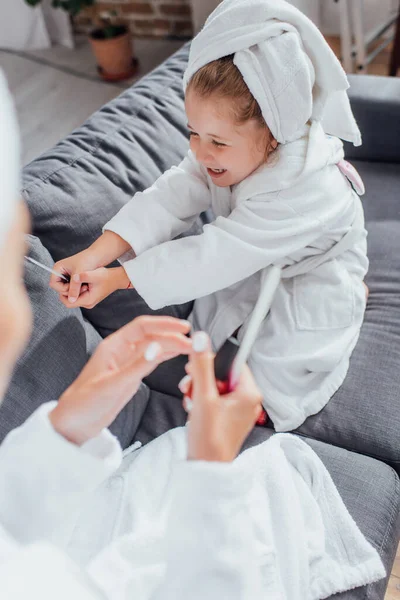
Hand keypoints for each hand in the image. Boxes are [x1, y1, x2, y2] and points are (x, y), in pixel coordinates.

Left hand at [49, 316, 191, 444]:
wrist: (73, 424)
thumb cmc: (85, 403)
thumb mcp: (113, 385)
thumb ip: (137, 366)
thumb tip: (158, 347)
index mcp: (113, 346)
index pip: (142, 326)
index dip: (164, 324)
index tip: (184, 328)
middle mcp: (121, 351)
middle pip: (151, 336)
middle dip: (172, 336)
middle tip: (193, 342)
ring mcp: (126, 363)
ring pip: (153, 347)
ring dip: (171, 345)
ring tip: (191, 347)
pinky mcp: (130, 376)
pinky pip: (151, 360)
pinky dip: (166, 356)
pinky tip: (178, 354)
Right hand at [50, 249, 99, 301]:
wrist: (98, 256)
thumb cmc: (88, 261)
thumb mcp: (79, 275)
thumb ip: (74, 288)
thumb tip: (70, 301)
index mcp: (58, 268)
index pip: (53, 284)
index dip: (62, 289)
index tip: (73, 288)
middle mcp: (60, 272)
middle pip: (59, 288)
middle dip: (69, 290)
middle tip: (80, 288)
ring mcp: (66, 275)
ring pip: (66, 288)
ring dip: (74, 290)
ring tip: (84, 287)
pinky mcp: (72, 278)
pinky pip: (72, 287)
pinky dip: (77, 288)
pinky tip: (85, 286)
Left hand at [58, 267, 129, 309]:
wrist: (117, 279)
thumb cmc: (106, 277)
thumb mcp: (92, 275)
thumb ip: (81, 277)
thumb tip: (72, 278)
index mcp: (87, 300)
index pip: (68, 303)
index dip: (63, 294)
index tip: (66, 283)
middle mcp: (87, 304)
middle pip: (70, 301)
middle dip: (68, 291)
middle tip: (72, 280)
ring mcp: (89, 302)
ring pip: (74, 298)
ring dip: (73, 289)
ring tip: (78, 280)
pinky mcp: (90, 298)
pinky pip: (79, 295)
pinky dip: (77, 289)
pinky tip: (82, 281)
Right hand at [180, 332, 262, 462]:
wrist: (206, 470)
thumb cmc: (209, 438)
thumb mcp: (203, 397)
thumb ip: (202, 366)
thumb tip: (201, 338)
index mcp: (250, 392)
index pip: (233, 361)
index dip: (212, 361)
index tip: (196, 367)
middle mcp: (249, 399)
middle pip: (222, 373)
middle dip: (202, 378)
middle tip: (190, 387)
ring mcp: (239, 409)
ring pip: (216, 385)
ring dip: (199, 389)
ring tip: (191, 401)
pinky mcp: (229, 417)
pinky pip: (215, 398)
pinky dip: (202, 400)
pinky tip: (193, 409)